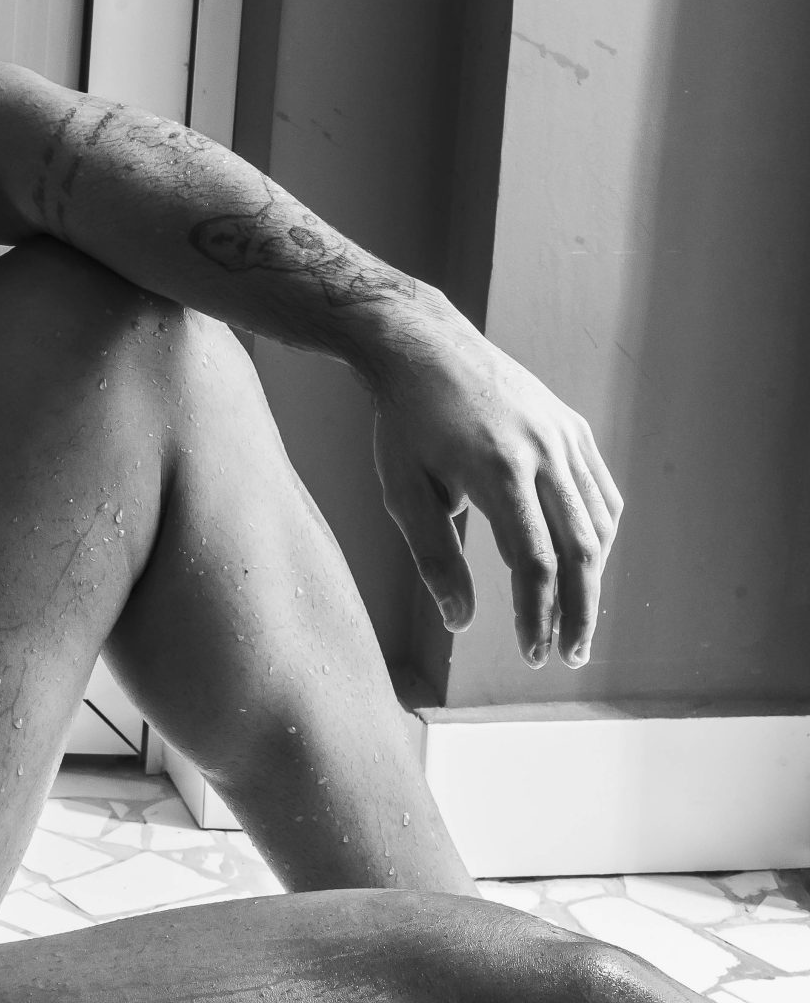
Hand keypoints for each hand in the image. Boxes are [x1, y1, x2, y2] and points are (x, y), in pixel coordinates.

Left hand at [369, 322, 622, 665]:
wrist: (422, 345)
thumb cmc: (403, 424)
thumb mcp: (402, 491)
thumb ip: (433, 557)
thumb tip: (461, 623)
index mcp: (497, 469)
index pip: (534, 561)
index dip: (538, 614)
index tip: (532, 652)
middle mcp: (543, 451)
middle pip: (580, 549)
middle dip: (578, 611)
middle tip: (567, 656)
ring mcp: (564, 435)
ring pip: (598, 523)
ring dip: (593, 579)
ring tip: (574, 621)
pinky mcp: (573, 427)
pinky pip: (600, 492)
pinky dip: (599, 535)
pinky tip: (584, 565)